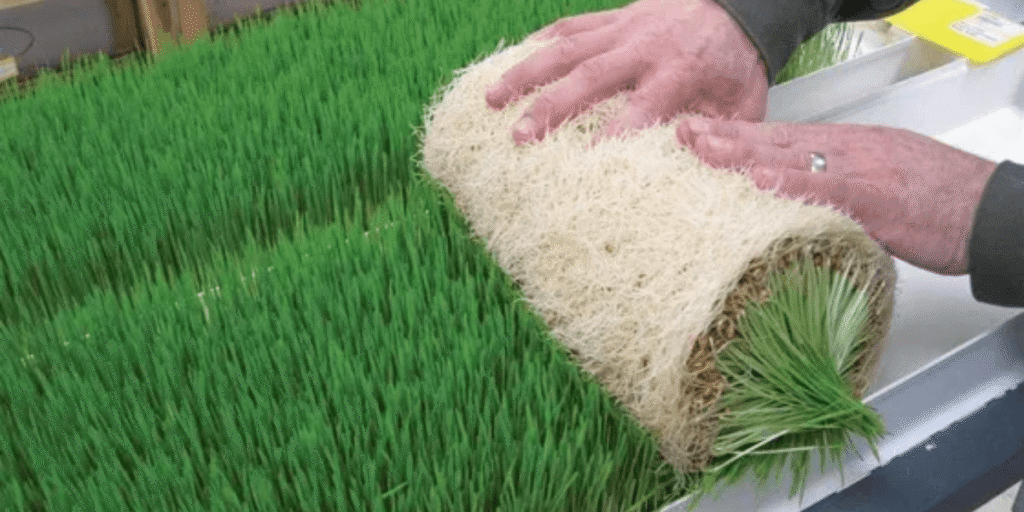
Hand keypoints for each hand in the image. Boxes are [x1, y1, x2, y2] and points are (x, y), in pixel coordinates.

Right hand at [485, 0, 768, 145]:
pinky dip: (540, 42)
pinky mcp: (615, 16)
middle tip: (517, 136)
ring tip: (490, 98)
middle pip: (590, 77)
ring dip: (526, 73)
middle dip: (551, 106)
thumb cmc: (739, 64)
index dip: (610, 135)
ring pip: (568, 48)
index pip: (639, 108)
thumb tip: (693, 172)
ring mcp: (625, 27)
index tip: (580, 164)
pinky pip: (572, 26)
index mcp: (679, 72)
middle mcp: (645, 47)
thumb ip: (722, 137)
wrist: (744, 5)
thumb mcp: (744, 104)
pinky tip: (511, 60)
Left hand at [676, 117, 997, 275]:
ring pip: (789, 158)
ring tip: (699, 148)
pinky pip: (824, 190)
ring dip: (740, 153)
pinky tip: (756, 183)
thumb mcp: (879, 186)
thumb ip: (835, 190)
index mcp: (846, 148)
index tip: (698, 133)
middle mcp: (846, 152)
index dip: (735, 136)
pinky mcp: (875, 200)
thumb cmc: (939, 201)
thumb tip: (797, 201)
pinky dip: (788, 186)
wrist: (992, 211)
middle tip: (679, 132)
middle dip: (724, 137)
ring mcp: (859, 172)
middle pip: (773, 141)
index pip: (778, 139)